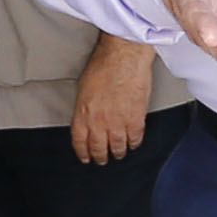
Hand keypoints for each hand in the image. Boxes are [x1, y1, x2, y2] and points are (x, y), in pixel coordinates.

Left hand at [71, 36, 157, 161]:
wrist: (124, 56)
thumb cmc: (104, 64)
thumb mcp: (84, 87)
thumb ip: (85, 107)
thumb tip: (87, 116)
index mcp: (83, 113)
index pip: (80, 142)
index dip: (83, 153)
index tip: (86, 157)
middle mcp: (99, 122)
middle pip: (99, 148)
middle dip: (101, 157)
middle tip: (103, 160)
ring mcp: (118, 122)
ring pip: (118, 147)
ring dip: (118, 152)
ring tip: (119, 153)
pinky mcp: (136, 119)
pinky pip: (135, 138)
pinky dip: (134, 143)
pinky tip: (133, 143)